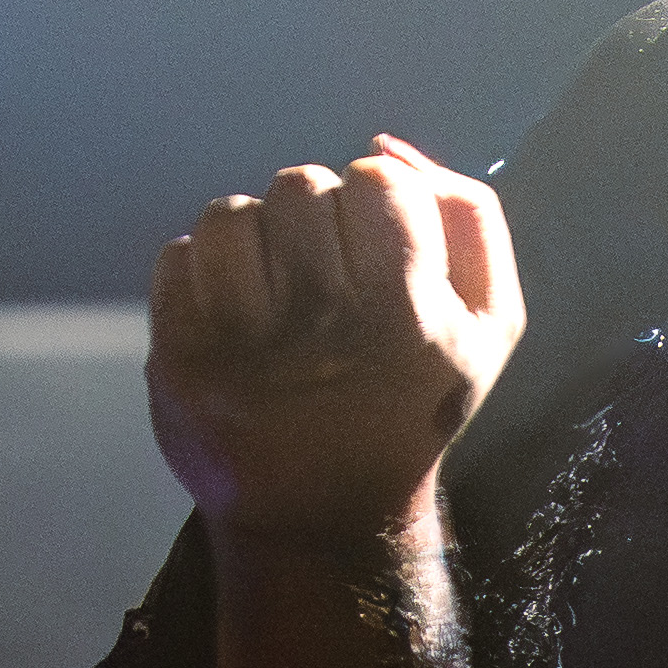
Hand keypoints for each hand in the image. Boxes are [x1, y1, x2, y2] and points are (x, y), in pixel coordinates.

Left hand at [150, 142, 523, 550]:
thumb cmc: (410, 402)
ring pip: (231, 213)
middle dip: (311, 216)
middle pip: (300, 186)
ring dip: (253, 236)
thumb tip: (384, 147)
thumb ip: (471, 217)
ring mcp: (246, 354)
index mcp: (414, 324)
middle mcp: (329, 339)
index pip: (377, 182)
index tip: (375, 250)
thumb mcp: (488, 325)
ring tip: (272, 288)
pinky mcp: (182, 366)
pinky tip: (233, 318)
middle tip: (322, 275)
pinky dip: (203, 272)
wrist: (324, 520)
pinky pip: (179, 255)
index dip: (374, 200)